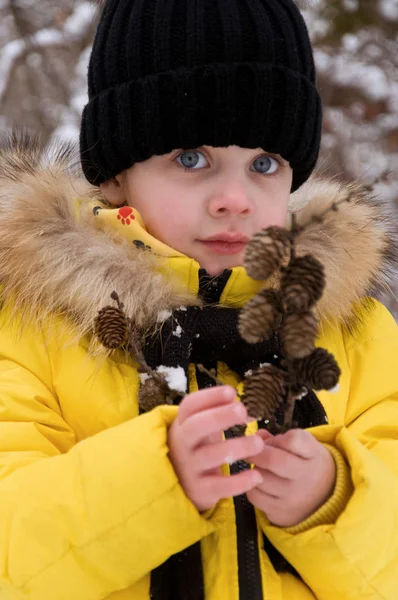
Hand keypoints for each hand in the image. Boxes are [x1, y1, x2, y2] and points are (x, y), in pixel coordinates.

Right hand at [168, 386, 264, 511]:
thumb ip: (215, 412)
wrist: (182, 484)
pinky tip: (257, 476)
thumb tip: (234, 397)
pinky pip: (218, 487)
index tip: (232, 392)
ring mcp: (189, 467)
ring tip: (259, 443)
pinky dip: (238, 482)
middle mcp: (181, 444)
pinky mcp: (199, 490)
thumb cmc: (198, 447)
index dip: (209, 397)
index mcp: (182, 424)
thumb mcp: (201, 427)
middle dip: (220, 416)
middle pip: (196, 426)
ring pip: (210, 456)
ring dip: (236, 447)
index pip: (190, 406)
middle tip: (243, 410)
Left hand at [246, 429, 335, 526]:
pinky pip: (254, 496)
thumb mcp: (307, 447)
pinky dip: (253, 487)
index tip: (272, 441)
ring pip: (260, 477)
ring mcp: (293, 500)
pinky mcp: (280, 514)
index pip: (291, 440)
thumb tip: (258, 436)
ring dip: (256, 470)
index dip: (276, 438)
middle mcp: (307, 480)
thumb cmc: (311, 467)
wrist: (326, 501)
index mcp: (316, 458)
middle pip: (272, 460)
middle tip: (252, 452)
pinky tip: (261, 485)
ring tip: (263, 470)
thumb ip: (283, 438)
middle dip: (257, 452)